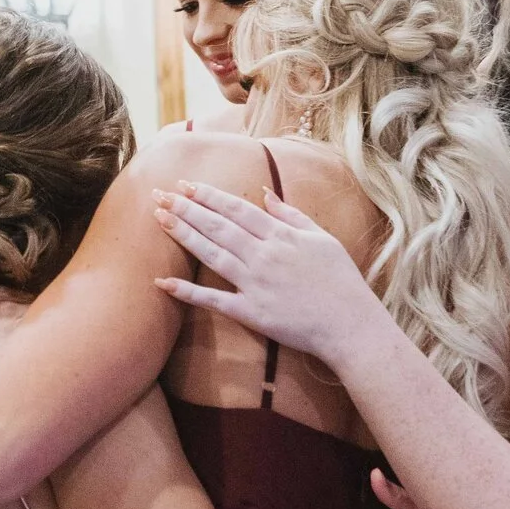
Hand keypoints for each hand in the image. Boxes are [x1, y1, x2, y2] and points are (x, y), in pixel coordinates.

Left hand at [152, 180, 380, 364]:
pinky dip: (187, 292)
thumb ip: (292, 216)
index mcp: (281, 236)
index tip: (186, 184)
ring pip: (212, 254)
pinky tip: (163, 282)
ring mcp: (255, 284)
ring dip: (183, 235)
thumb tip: (267, 195)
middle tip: (160, 194)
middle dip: (187, 208)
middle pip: (218, 226)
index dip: (209, 196)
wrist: (350, 324)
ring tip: (160, 219)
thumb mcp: (323, 239)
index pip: (237, 209)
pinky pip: (213, 300)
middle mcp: (263, 255)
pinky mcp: (251, 312)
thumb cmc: (342, 281)